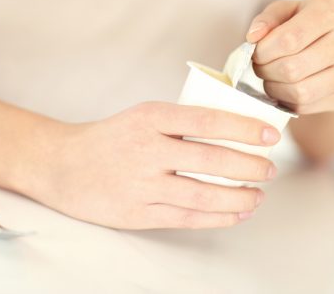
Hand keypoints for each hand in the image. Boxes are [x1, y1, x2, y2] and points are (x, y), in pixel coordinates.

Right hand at [31, 102, 279, 229]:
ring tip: (257, 195)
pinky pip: (186, 217)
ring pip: (202, 193)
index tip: (270, 136)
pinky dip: (217, 217)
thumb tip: (232, 133)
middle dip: (249, 166)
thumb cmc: (109, 138)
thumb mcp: (142, 116)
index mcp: (150, 117)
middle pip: (211, 159)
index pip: (208, 120)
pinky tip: (236, 213)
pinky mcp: (137, 213)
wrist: (62, 165)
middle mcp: (147, 149)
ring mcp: (142, 184)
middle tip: (269, 169)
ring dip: (238, 196)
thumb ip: (180, 123)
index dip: (244, 128)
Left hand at [246, 0, 333, 114]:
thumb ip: (267, 19)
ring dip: (273, 88)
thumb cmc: (309, 24)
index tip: (255, 53)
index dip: (263, 51)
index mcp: (331, 12)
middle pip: (291, 68)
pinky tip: (283, 88)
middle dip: (265, 71)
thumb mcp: (288, 10)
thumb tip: (252, 37)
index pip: (288, 39)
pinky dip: (286, 100)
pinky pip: (305, 106)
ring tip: (270, 78)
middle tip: (260, 66)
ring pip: (299, 92)